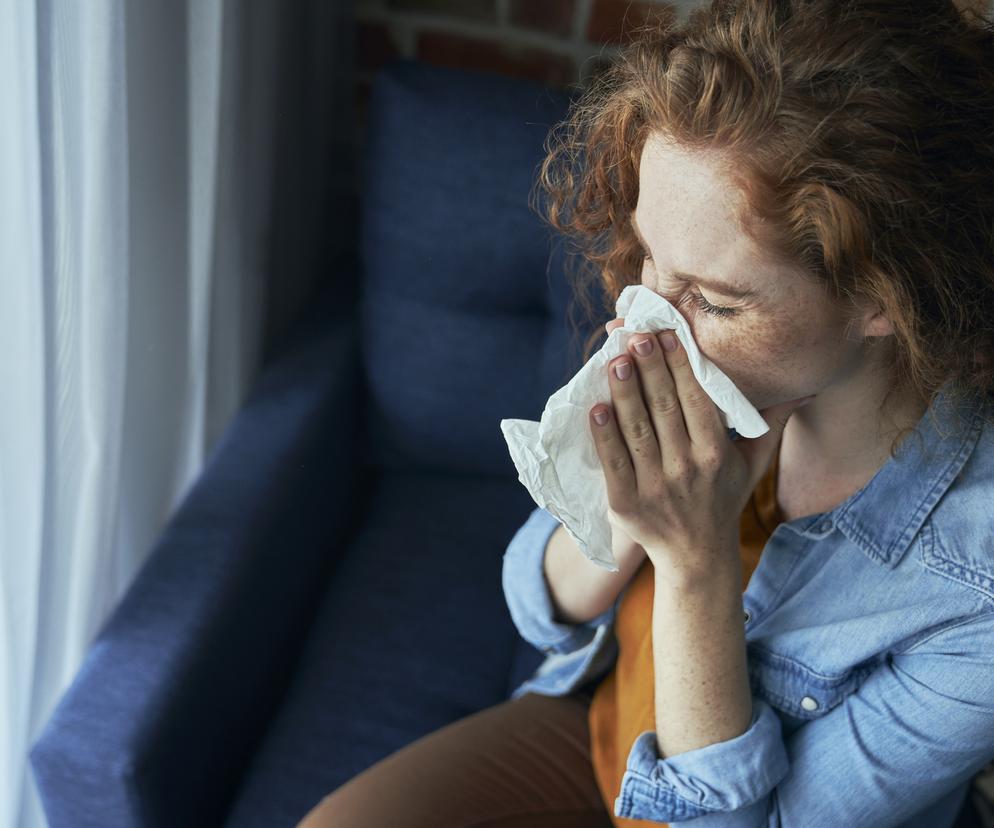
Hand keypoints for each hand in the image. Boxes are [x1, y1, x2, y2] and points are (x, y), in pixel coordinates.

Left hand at [591, 318, 805, 582]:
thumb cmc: (723, 499)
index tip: (667, 333)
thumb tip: (807, 387)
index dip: (680, 365)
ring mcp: (654, 487)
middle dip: (650, 368)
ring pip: (637, 430)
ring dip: (624, 393)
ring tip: (615, 360)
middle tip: (637, 334)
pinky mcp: (625, 504)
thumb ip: (771, 423)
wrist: (696, 557)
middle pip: (665, 409)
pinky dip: (603, 435)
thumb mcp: (753, 464)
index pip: (696, 400)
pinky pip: (613, 462)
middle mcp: (687, 469)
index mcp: (717, 454)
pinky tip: (596, 407)